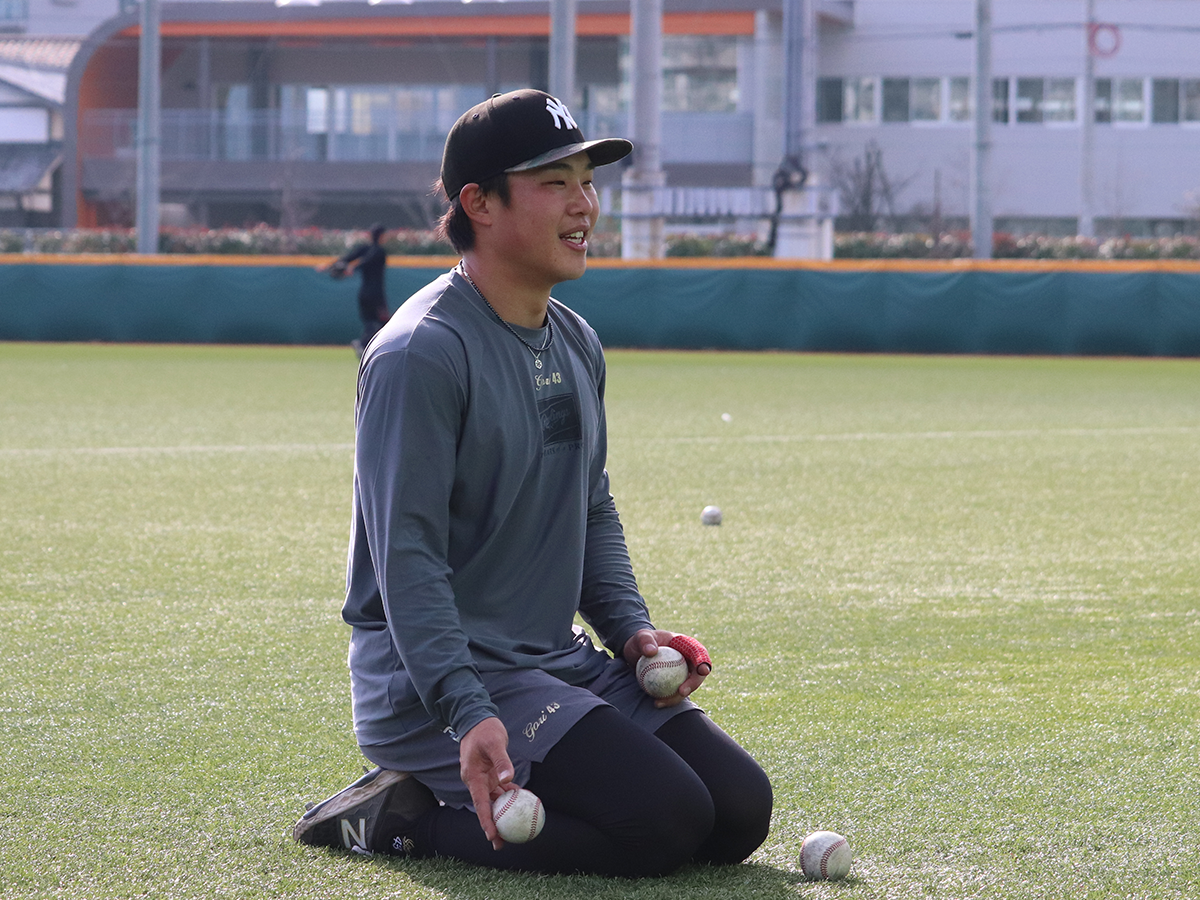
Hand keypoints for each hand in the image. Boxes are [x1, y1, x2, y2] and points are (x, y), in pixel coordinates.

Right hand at [459, 717, 516, 849]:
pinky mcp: (490, 774)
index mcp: (473, 776)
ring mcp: (483, 778)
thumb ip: (502, 761)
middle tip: (502, 844)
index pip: (480, 804)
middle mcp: (476, 781)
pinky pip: (501, 790)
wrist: (478, 719)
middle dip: (493, 826)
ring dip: (502, 815)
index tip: (492, 836)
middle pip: (485, 808)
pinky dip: (509, 797)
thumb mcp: (494, 743)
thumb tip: (508, 779)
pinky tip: (521, 804)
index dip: (486, 821)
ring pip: (493, 801)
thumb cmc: (485, 731)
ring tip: (513, 831)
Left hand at [622, 629, 711, 707]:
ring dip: (678, 697)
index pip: (699, 652)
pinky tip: (657, 703)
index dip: (704, 661)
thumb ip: (645, 641)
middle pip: (698, 673)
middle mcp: (689, 660)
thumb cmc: (641, 641)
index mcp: (687, 645)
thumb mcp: (640, 636)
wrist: (636, 653)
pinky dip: (668, 699)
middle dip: (694, 683)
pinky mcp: (676, 684)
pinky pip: (675, 693)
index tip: (702, 670)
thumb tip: (651, 652)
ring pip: (687, 686)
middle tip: (682, 691)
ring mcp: (684, 673)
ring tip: (662, 701)